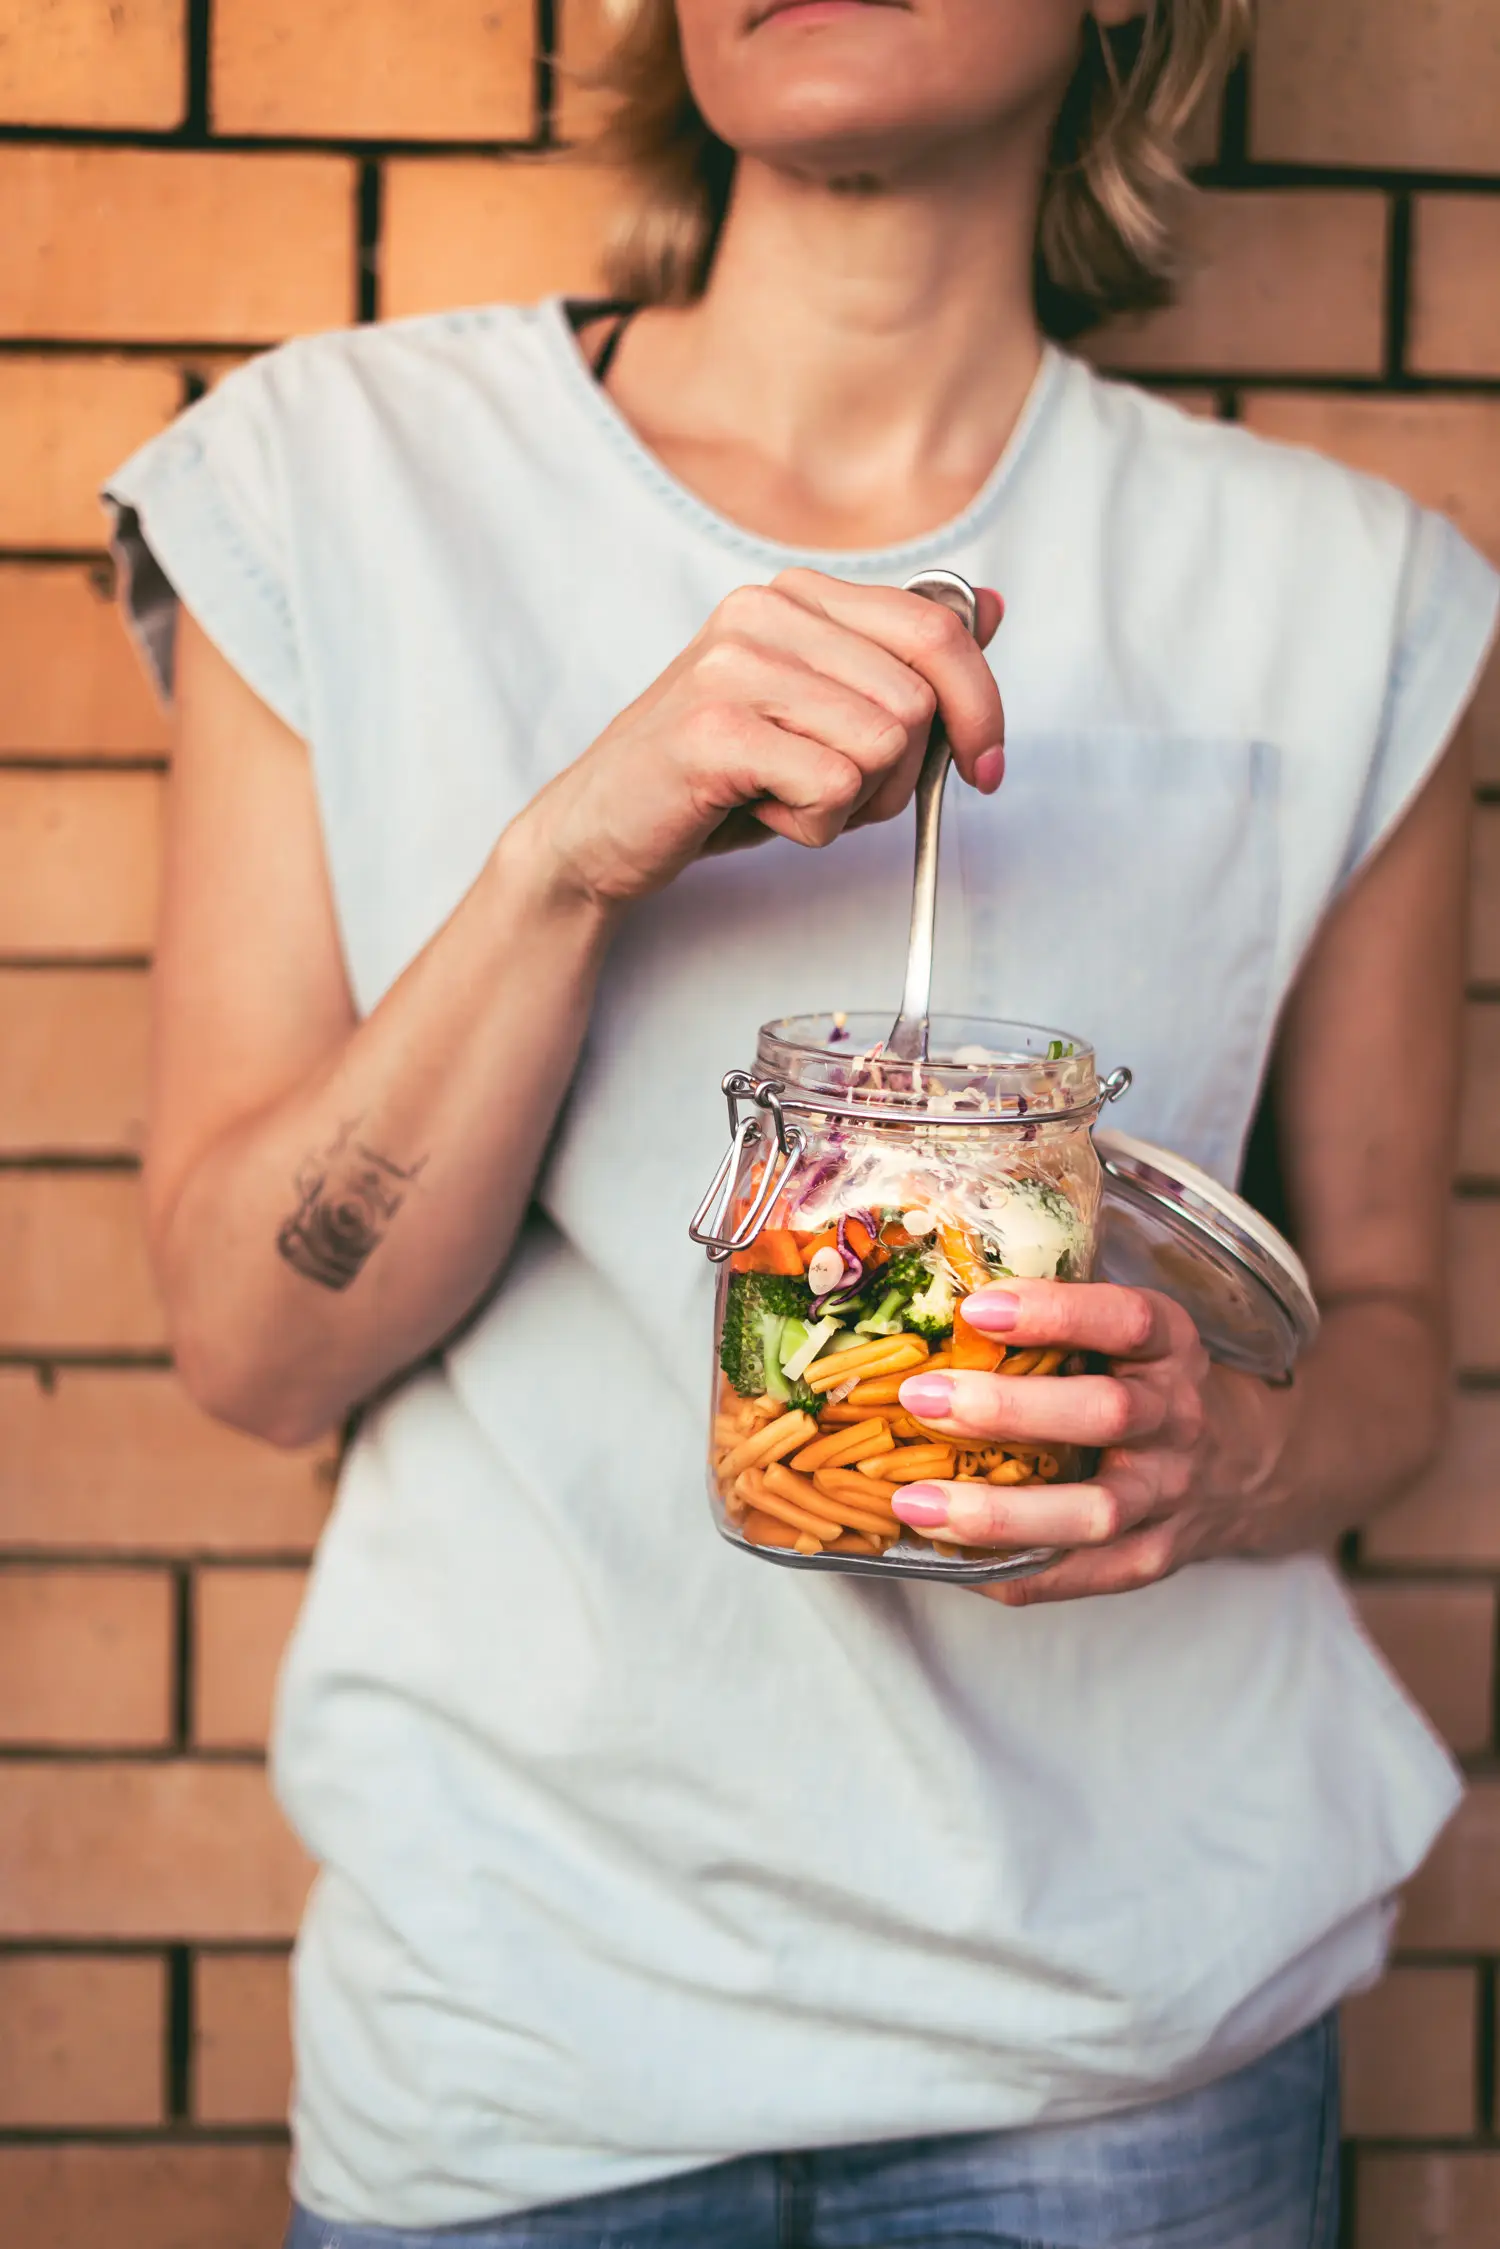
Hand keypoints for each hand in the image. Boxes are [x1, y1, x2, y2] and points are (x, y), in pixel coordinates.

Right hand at [522, 569, 1005, 908]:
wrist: (601, 828)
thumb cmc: (719, 776)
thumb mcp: (822, 712)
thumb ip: (900, 661)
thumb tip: (988, 608)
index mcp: (796, 595)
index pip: (936, 626)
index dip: (982, 704)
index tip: (985, 766)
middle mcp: (765, 611)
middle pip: (918, 698)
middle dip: (899, 773)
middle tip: (835, 793)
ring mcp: (735, 666)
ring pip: (883, 743)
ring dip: (852, 803)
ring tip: (787, 796)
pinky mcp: (714, 731)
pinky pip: (833, 785)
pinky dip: (813, 824)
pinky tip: (760, 810)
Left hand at [894, 1281, 1290, 1605]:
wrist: (1245, 1465)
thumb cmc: (1148, 1383)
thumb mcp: (1129, 1335)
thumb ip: (1057, 1321)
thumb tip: (930, 1308)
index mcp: (1170, 1348)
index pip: (1127, 1321)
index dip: (1055, 1312)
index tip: (976, 1309)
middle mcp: (1178, 1420)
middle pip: (1106, 1416)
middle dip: (1007, 1409)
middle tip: (921, 1398)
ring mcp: (1169, 1497)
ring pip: (1094, 1512)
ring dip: (998, 1511)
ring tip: (915, 1503)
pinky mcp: (1152, 1557)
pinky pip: (1080, 1575)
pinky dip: (1011, 1572)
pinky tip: (945, 1557)